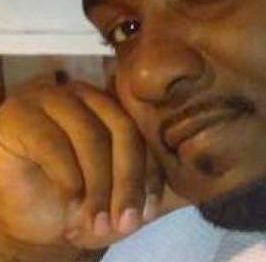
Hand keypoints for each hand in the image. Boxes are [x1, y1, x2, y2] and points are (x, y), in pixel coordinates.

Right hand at [0, 80, 163, 253]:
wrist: (22, 214)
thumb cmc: (74, 200)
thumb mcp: (116, 199)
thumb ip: (146, 189)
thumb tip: (193, 193)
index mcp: (113, 106)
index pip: (141, 132)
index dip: (149, 172)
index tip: (149, 210)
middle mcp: (86, 94)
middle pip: (121, 130)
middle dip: (127, 181)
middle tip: (127, 222)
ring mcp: (52, 98)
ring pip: (90, 137)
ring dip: (98, 186)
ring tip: (98, 223)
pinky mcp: (20, 113)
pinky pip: (52, 144)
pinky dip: (68, 178)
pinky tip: (72, 203)